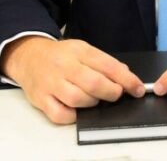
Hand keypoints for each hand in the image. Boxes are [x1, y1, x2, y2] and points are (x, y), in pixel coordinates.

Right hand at [1, 36, 144, 124]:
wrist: (28, 56)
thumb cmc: (59, 56)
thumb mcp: (82, 50)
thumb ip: (103, 62)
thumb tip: (125, 75)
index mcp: (78, 50)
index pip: (108, 65)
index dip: (127, 80)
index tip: (137, 89)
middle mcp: (64, 66)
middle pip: (94, 83)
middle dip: (112, 92)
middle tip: (116, 94)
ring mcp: (51, 83)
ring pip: (78, 99)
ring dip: (93, 103)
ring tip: (94, 99)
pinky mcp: (41, 99)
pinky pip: (60, 114)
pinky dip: (73, 116)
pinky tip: (77, 109)